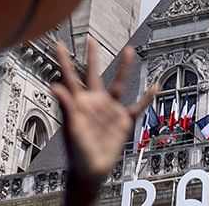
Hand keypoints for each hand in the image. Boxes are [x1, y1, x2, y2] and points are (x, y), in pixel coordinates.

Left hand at [51, 40, 156, 184]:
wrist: (91, 170)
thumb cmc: (77, 152)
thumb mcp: (70, 128)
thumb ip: (65, 105)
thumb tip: (54, 85)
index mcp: (79, 102)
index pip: (70, 76)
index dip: (64, 60)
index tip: (58, 44)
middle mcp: (94, 102)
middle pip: (93, 73)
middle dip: (92, 56)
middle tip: (91, 38)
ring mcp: (109, 110)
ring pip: (119, 84)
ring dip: (124, 68)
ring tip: (129, 50)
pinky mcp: (123, 120)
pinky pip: (137, 106)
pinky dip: (146, 97)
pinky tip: (154, 86)